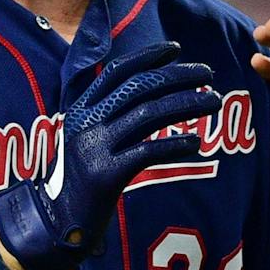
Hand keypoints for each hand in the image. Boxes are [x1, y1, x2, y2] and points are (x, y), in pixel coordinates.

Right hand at [0, 41, 219, 269]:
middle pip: (139, 87)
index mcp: (81, 108)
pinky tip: (196, 143)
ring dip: (186, 104)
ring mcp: (95, 147)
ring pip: (148, 114)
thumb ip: (107, 114)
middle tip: (207, 73)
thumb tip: (146, 91)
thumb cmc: (78, 179)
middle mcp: (87, 121)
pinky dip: (175, 145)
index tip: (176, 49)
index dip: (147, 56)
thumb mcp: (85, 138)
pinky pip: (148, 152)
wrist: (55, 221)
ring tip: (213, 101)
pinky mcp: (106, 174)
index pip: (118, 72)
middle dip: (177, 76)